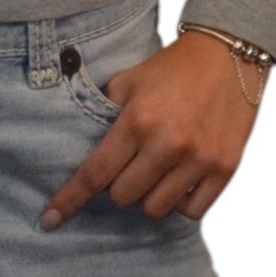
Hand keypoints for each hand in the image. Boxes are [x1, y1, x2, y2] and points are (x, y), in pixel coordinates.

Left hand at [37, 29, 262, 230]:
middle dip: (119, 183)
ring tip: (156, 168)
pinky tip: (180, 178)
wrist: (226, 55)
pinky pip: (191, 211)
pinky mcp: (225, 169)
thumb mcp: (128, 81)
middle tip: (131, 161)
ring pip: (156, 209)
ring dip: (149, 194)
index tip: (49, 220)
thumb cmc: (171, 68)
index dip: (69, 199)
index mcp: (138, 120)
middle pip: (124, 197)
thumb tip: (81, 150)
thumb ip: (104, 114)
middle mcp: (168, 143)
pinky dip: (181, 201)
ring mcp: (199, 159)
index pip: (95, 173)